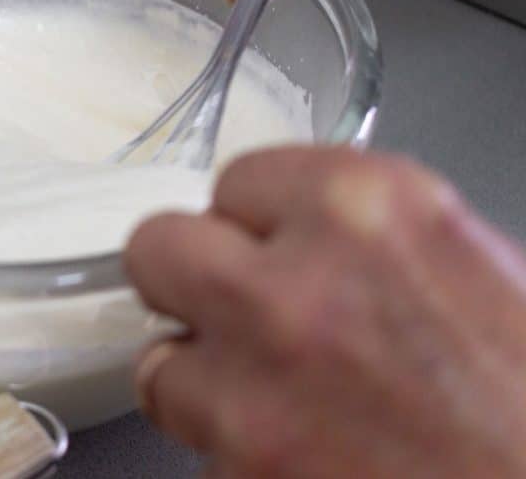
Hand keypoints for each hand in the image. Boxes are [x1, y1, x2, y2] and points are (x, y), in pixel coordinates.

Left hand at [125, 146, 525, 477]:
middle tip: (227, 305)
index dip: (250, 222)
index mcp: (366, 208)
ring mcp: (255, 388)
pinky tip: (300, 448)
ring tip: (277, 398)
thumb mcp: (471, 267)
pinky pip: (195, 444)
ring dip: (203, 377)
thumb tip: (294, 232)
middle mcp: (298, 287)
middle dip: (187, 278)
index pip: (233, 180)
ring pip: (159, 361)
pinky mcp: (239, 472)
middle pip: (158, 248)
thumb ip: (362, 234)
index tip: (260, 245)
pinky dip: (232, 448)